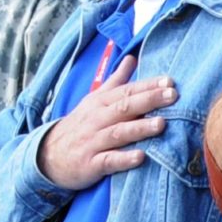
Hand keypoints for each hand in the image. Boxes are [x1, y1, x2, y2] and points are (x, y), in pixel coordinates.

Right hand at [37, 55, 177, 190]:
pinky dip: (124, 159)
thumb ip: (116, 81)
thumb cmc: (80, 125)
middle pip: (124, 107)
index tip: (170, 82)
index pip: (127, 90)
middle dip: (149, 100)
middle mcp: (97, 119)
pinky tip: (141, 157)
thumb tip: (131, 58)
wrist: (49, 154)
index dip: (148, 86)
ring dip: (140, 128)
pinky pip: (108, 161)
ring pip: (118, 132)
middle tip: (172, 96)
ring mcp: (93, 141)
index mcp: (101, 102)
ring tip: (161, 124)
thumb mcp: (95, 100)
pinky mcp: (91, 164)